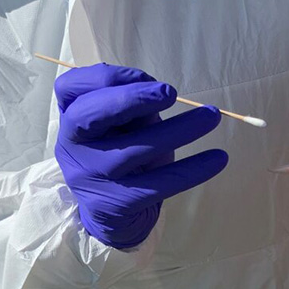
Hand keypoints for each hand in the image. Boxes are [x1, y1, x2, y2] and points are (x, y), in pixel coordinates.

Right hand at [54, 64, 227, 248]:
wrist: (110, 211)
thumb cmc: (118, 152)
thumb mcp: (119, 124)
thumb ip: (130, 104)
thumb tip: (160, 91)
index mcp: (71, 119)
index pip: (70, 87)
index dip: (109, 76)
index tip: (147, 78)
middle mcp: (72, 147)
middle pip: (90, 115)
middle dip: (132, 98)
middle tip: (170, 93)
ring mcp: (92, 178)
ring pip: (135, 150)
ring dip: (179, 130)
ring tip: (212, 116)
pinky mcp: (116, 204)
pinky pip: (159, 184)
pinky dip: (193, 170)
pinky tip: (218, 158)